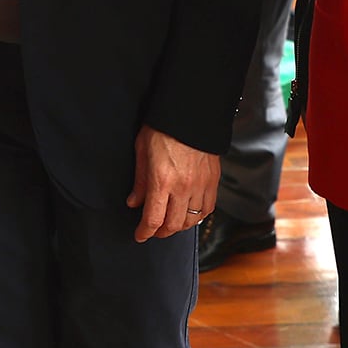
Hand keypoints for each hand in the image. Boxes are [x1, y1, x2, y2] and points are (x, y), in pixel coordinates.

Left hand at [127, 125, 219, 242]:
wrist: (191, 112)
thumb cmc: (163, 127)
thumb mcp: (142, 150)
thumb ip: (140, 180)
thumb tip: (134, 202)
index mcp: (162, 180)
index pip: (153, 219)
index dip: (144, 232)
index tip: (140, 235)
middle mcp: (183, 187)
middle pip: (173, 225)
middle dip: (161, 232)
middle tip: (154, 230)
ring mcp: (200, 185)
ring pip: (192, 220)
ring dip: (180, 226)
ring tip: (171, 223)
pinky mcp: (213, 180)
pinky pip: (208, 208)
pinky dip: (198, 216)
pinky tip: (190, 213)